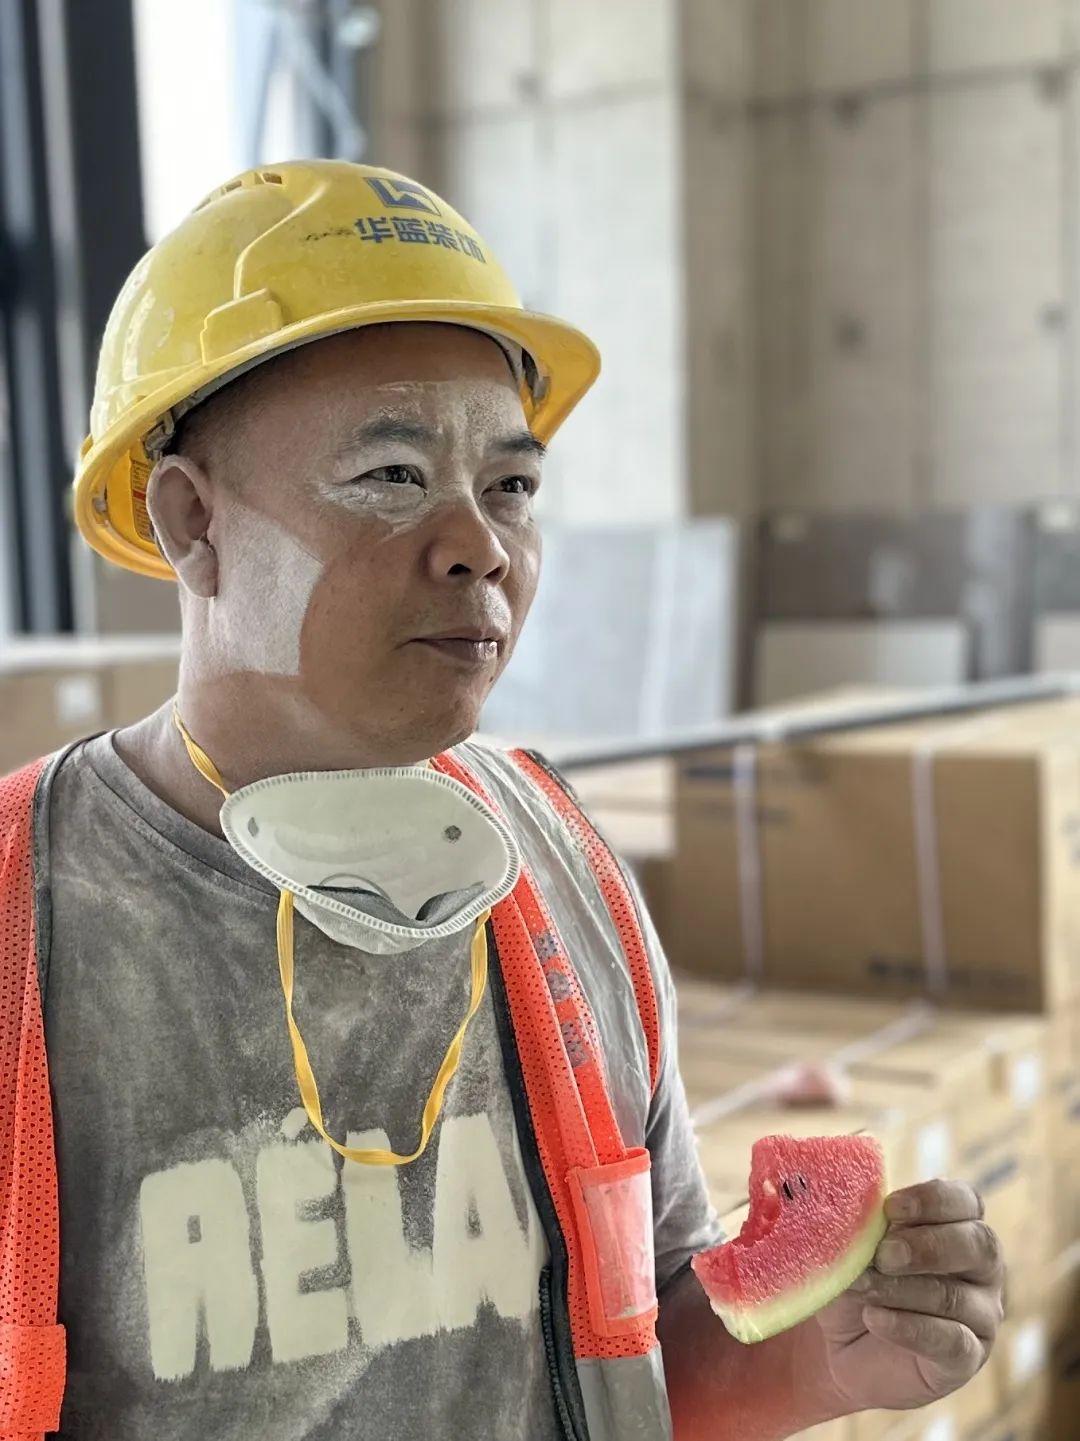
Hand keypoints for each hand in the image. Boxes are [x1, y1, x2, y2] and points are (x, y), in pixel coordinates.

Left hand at [794, 1180, 1004, 1415]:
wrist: (846, 1350)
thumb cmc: (857, 1285)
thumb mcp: (853, 1252)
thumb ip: (861, 1230)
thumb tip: (850, 1211)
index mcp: (958, 1226)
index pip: (966, 1201)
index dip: (932, 1201)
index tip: (890, 1208)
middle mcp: (981, 1269)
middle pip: (979, 1245)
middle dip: (927, 1246)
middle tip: (884, 1255)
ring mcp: (981, 1315)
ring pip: (955, 1296)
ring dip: (902, 1290)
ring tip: (862, 1287)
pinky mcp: (969, 1358)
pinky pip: (953, 1342)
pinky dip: (909, 1328)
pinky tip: (874, 1319)